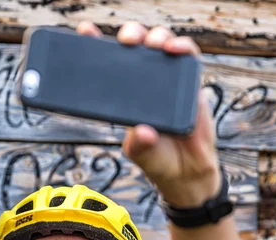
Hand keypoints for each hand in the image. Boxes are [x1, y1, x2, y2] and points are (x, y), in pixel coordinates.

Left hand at [77, 21, 220, 207]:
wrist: (186, 172)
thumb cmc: (158, 158)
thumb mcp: (139, 153)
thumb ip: (138, 144)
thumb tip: (142, 131)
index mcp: (125, 94)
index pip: (110, 64)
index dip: (97, 45)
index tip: (86, 32)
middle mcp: (145, 81)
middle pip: (136, 46)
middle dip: (130, 35)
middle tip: (126, 41)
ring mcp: (168, 78)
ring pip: (160, 44)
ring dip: (155, 36)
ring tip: (151, 43)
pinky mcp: (189, 82)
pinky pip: (187, 57)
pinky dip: (182, 47)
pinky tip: (174, 48)